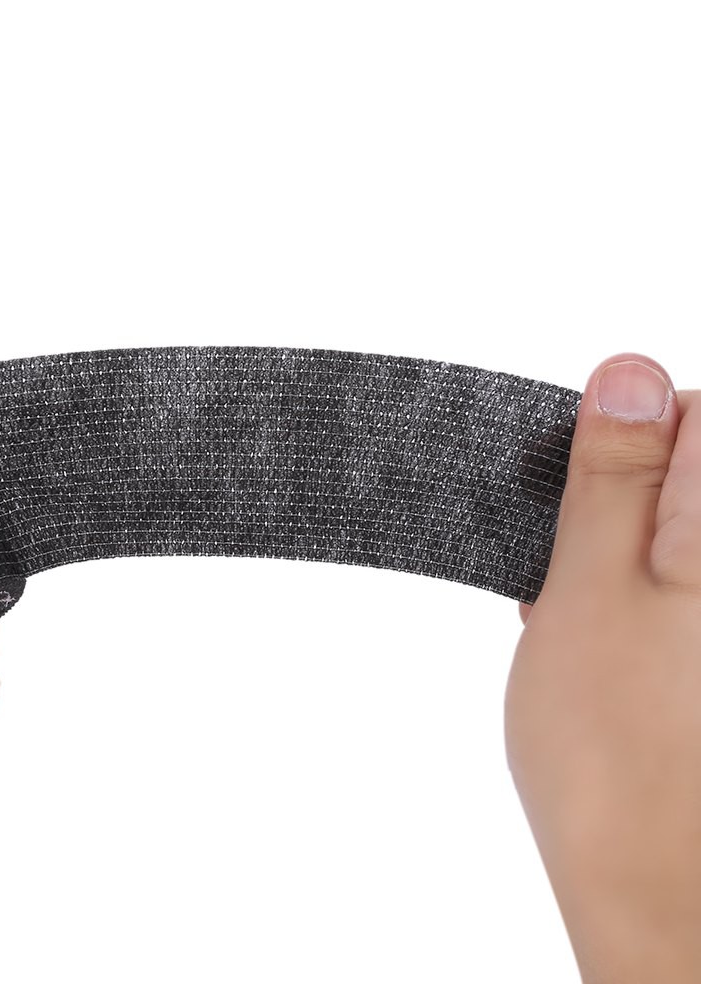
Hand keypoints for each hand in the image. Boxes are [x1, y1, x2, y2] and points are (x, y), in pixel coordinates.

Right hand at [506, 353, 700, 981]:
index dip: (624, 445)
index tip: (582, 508)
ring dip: (624, 566)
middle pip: (690, 482)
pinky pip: (682, 604)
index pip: (695, 413)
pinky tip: (611, 658)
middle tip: (578, 582)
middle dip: (620, 514)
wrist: (659, 894)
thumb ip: (613, 475)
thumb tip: (628, 374)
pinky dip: (643, 613)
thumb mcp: (587, 586)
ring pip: (678, 547)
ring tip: (585, 628)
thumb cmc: (613, 751)